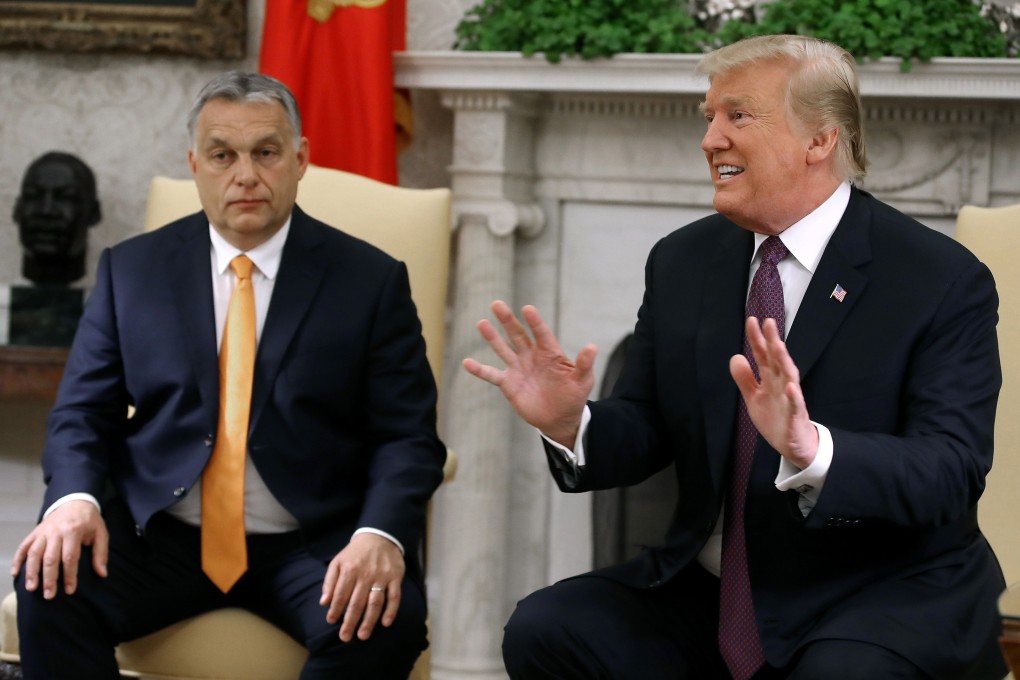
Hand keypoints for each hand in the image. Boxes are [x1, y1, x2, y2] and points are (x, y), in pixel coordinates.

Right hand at [10, 499, 108, 598]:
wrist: (75, 501)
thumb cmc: (90, 521)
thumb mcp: (101, 533)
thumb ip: (101, 553)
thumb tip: (103, 574)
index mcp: (73, 531)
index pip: (70, 557)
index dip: (70, 575)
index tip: (70, 591)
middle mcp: (55, 532)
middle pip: (50, 558)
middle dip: (49, 578)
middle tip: (49, 595)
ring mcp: (43, 532)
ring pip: (34, 553)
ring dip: (31, 572)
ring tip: (31, 588)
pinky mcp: (34, 532)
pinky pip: (23, 546)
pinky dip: (18, 560)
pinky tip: (15, 573)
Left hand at [320, 532, 403, 641]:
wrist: (379, 535)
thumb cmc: (355, 552)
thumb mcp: (338, 561)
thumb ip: (330, 581)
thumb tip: (324, 602)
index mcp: (350, 569)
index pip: (341, 594)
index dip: (335, 610)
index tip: (331, 621)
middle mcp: (366, 574)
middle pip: (357, 602)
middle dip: (350, 622)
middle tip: (345, 637)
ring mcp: (382, 576)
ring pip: (375, 602)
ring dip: (369, 621)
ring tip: (363, 635)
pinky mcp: (395, 577)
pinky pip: (394, 596)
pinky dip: (391, 610)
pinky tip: (385, 623)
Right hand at [462, 300, 596, 447]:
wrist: (560, 418)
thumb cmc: (573, 397)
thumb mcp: (583, 381)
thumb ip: (584, 365)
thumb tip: (592, 347)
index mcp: (550, 352)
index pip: (541, 333)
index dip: (535, 322)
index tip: (527, 309)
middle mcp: (531, 356)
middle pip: (517, 334)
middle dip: (507, 320)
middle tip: (497, 304)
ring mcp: (518, 368)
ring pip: (503, 348)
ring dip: (492, 337)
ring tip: (481, 323)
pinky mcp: (508, 383)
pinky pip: (491, 374)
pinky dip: (479, 369)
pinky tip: (467, 362)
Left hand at [730, 317, 818, 467]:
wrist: (792, 444)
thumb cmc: (775, 418)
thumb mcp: (753, 397)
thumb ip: (744, 378)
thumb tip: (736, 356)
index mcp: (770, 379)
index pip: (763, 355)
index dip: (757, 339)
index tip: (752, 320)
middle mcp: (782, 384)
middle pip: (777, 360)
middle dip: (773, 341)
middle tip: (769, 322)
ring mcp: (790, 398)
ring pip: (789, 376)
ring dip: (784, 361)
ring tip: (779, 345)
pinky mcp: (795, 415)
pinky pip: (795, 404)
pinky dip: (794, 396)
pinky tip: (791, 386)